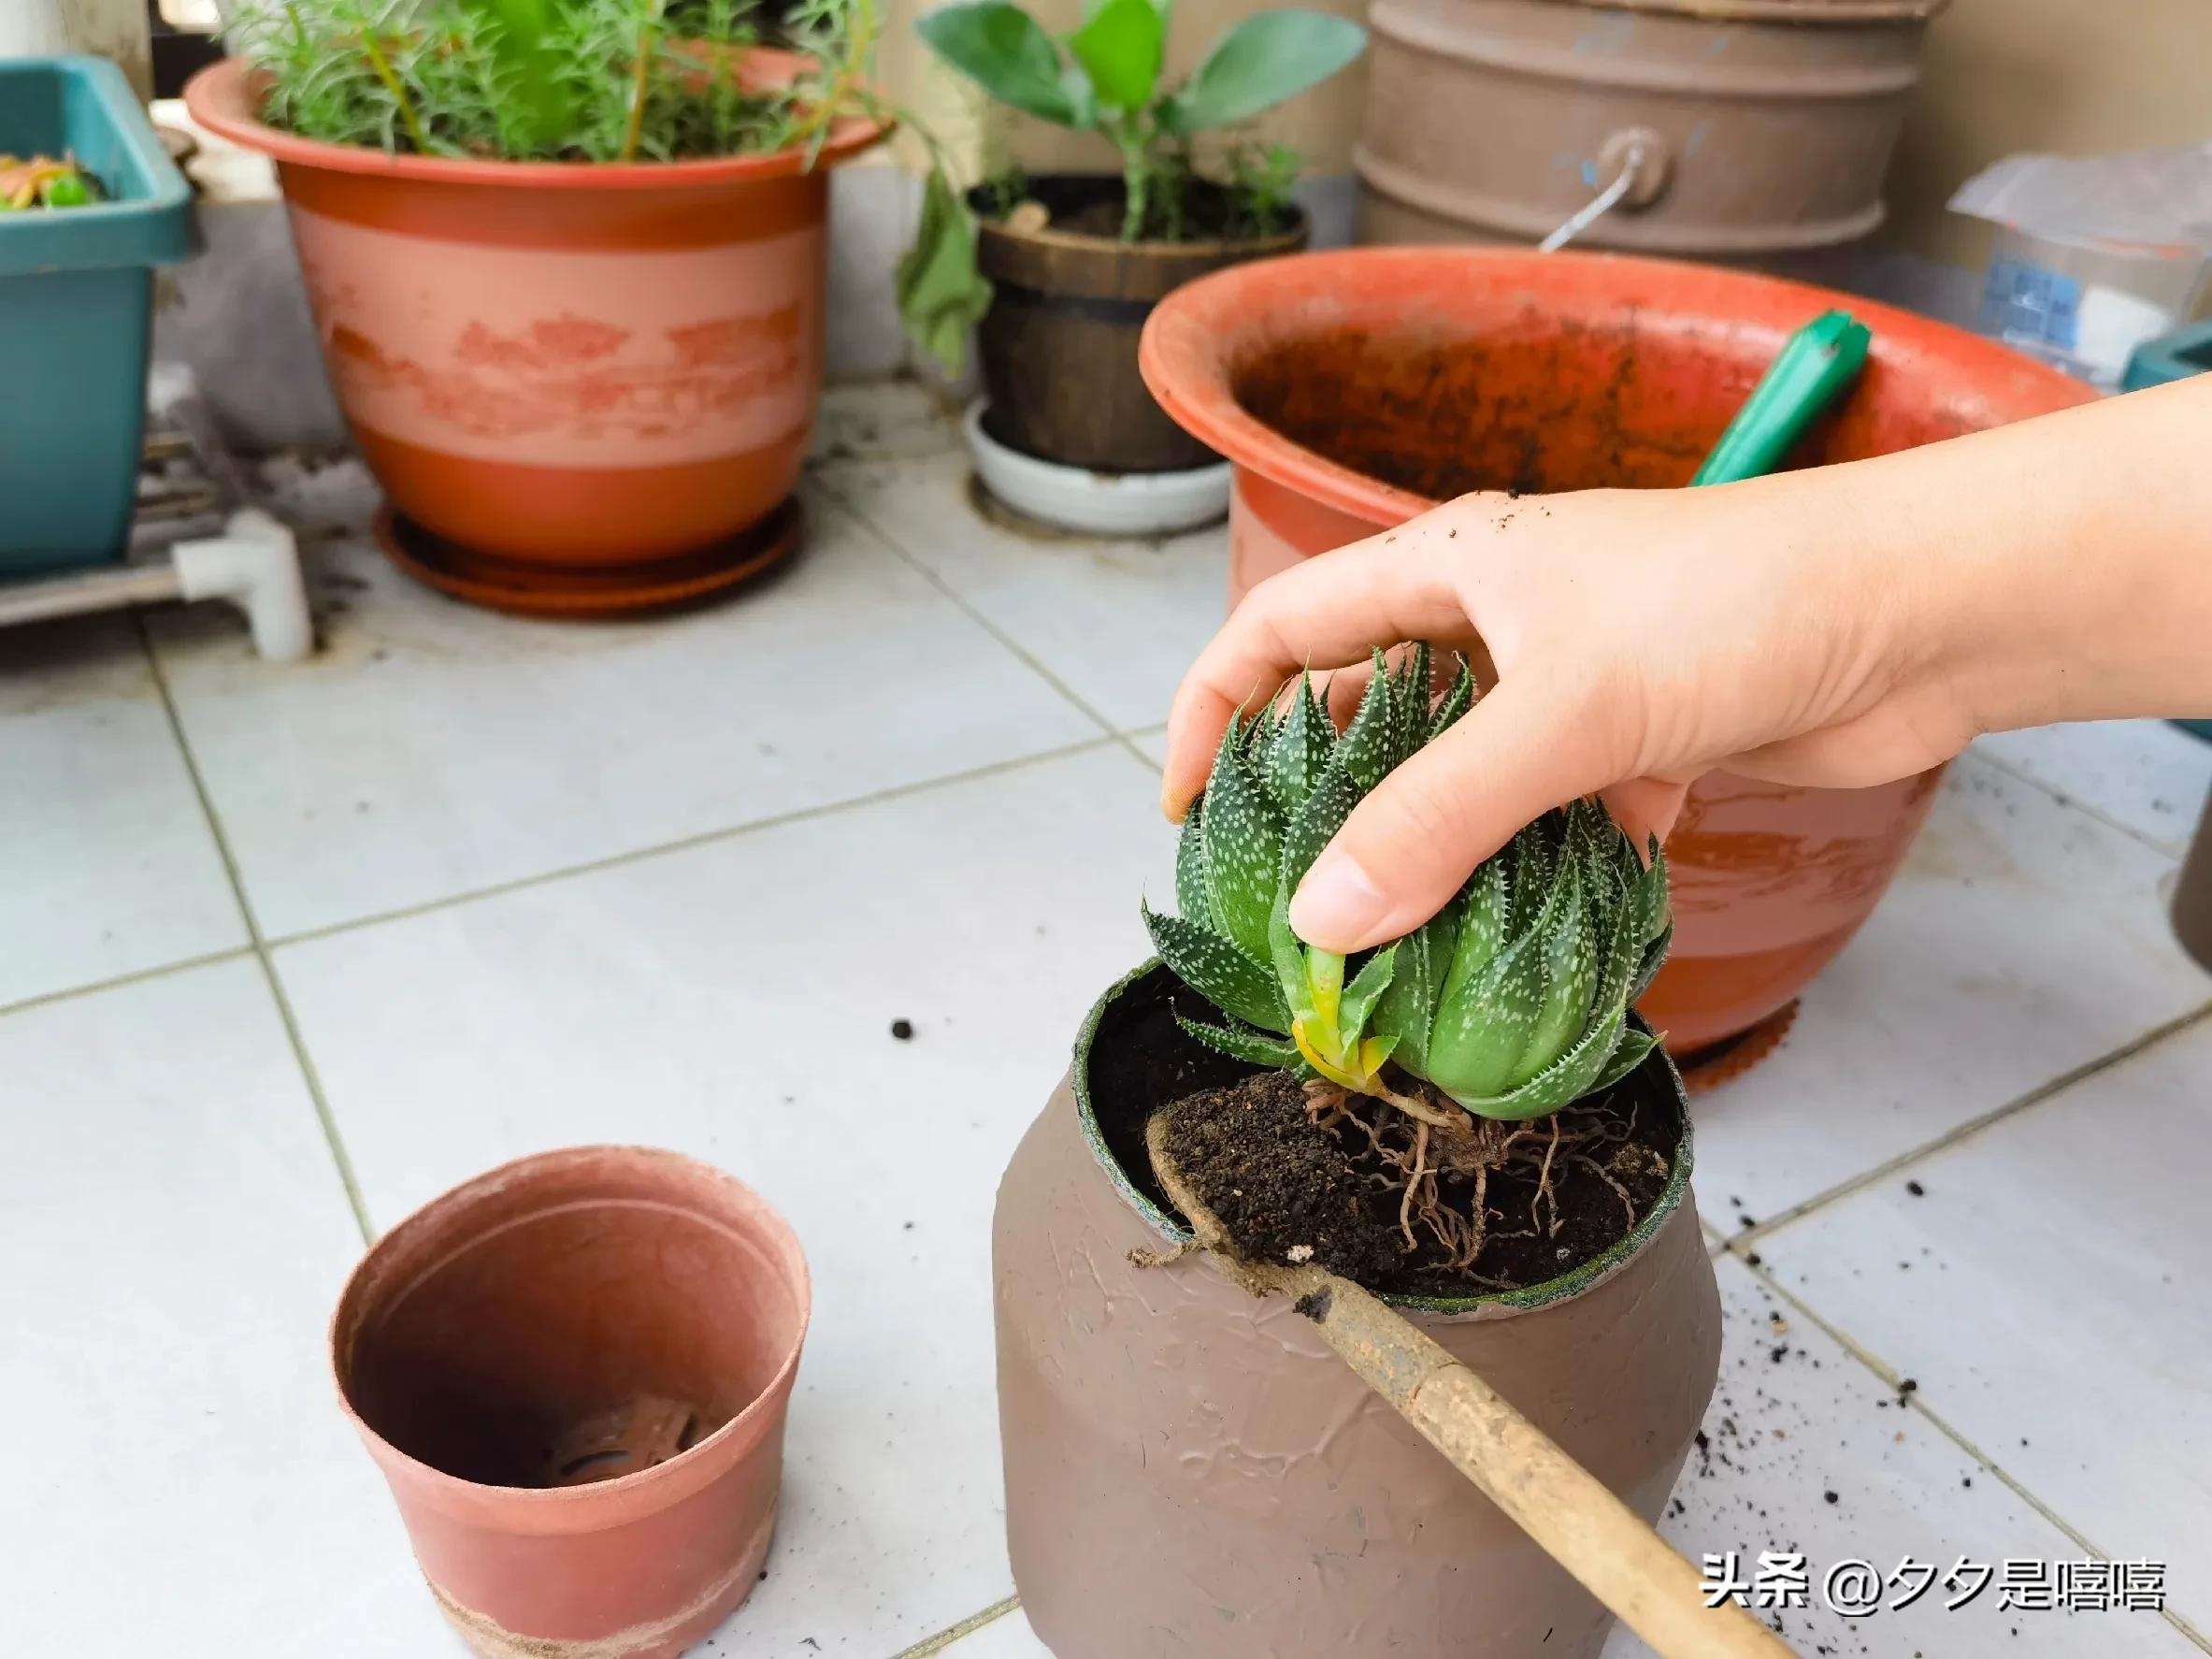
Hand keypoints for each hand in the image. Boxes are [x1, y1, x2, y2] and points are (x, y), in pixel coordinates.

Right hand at [1163, 475, 1988, 954]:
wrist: (1922, 613)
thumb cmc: (1734, 605)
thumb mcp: (1561, 709)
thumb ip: (1437, 816)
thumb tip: (1323, 923)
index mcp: (1446, 566)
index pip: (1281, 630)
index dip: (1213, 711)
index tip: (1186, 809)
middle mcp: (1492, 622)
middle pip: (1364, 716)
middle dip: (1323, 809)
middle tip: (1294, 911)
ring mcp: (1565, 687)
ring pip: (1458, 780)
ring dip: (1429, 860)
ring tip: (1391, 952)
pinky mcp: (1636, 747)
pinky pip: (1545, 823)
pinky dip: (1526, 879)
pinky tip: (1514, 944)